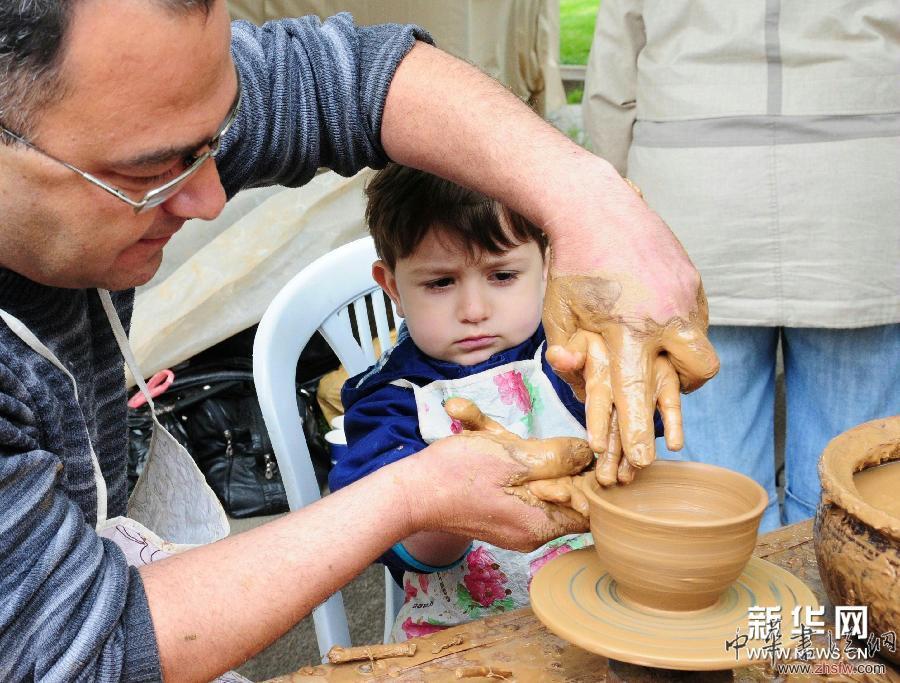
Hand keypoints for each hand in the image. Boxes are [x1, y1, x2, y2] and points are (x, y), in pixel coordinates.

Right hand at [408, 398, 592, 551]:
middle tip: (516, 440)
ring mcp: (511, 520)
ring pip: (529, 476)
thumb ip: (556, 457)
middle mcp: (530, 529)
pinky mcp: (494, 509)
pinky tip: (468, 425)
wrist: (406, 494)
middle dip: (542, 454)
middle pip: (558, 488)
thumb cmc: (454, 476)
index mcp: (541, 523)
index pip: (588, 508)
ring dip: (511, 446)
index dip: (588, 476)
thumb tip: (587, 455)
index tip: (573, 449)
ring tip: (482, 429)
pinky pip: (507, 479)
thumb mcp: (513, 458)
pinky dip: (494, 453)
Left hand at [543, 174, 718, 474]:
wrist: (592, 205)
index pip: (637, 395)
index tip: (643, 460)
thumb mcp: (559, 318)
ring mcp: (684, 294)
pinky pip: (696, 319)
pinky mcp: (692, 279)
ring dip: (680, 361)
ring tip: (653, 352)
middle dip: (679, 393)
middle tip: (657, 393)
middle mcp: (664, 315)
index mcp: (626, 330)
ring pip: (701, 348)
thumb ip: (573, 360)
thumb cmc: (568, 267)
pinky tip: (656, 316)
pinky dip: (679, 329)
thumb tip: (584, 390)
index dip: (639, 432)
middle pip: (693, 375)